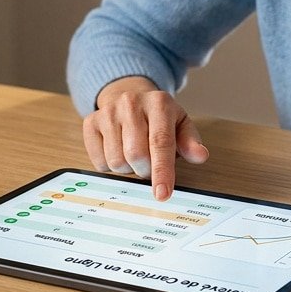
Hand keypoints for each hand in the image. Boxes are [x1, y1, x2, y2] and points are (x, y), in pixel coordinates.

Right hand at [82, 76, 208, 200]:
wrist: (130, 96)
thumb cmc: (159, 118)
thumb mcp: (180, 125)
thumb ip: (190, 142)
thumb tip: (200, 156)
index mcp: (159, 102)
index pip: (161, 142)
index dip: (162, 171)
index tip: (162, 194)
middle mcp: (131, 103)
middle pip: (136, 154)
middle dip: (145, 170)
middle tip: (150, 164)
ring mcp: (108, 111)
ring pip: (116, 161)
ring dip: (128, 169)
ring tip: (134, 155)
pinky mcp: (90, 122)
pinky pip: (99, 161)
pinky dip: (110, 166)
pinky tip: (118, 150)